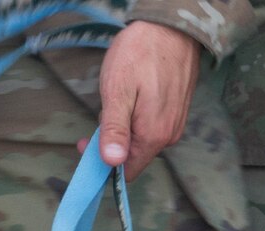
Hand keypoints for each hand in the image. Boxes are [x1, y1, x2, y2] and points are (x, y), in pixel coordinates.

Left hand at [92, 21, 201, 181]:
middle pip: (133, 155)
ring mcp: (175, 123)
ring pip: (142, 140)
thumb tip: (112, 162)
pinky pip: (152, 126)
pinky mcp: (178, 111)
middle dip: (112, 142)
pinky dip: (137, 118)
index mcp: (153, 136)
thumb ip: (115, 129)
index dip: (102, 162)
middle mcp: (168, 135)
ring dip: (125, 128)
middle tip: (100, 113)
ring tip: (118, 99)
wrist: (171, 25)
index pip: (125, 171)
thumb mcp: (118, 91)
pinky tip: (133, 96)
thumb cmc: (141, 53)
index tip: (86, 143)